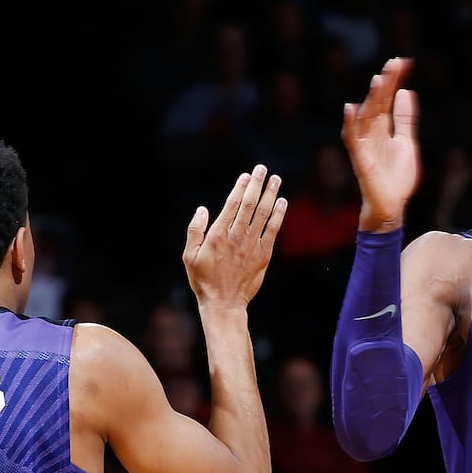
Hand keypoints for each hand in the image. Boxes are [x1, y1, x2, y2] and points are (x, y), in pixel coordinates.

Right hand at [181, 165, 286, 309]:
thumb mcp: (189, 256)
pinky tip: (282, 203)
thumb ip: (195, 231)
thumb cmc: (203, 280)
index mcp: (217, 235)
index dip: (240, 188)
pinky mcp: (263, 256)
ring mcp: (251, 246)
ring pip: (263, 215)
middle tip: (262, 169)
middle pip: (249, 205)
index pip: (232, 205)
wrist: (224, 303)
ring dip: (270, 195)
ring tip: (276, 179)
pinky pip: (272, 231)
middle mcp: (236, 237)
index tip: (246, 175)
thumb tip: (202, 209)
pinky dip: (278, 216)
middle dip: (256, 185)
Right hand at [342, 57, 420, 229]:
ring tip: (379, 79)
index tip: (403, 62)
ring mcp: (364, 145)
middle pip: (377, 103)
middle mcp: (371, 133)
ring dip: (371, 98)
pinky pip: (352, 139)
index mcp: (383, 128)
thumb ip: (405, 119)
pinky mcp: (360, 159)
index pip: (388, 98)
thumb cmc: (396, 178)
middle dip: (385, 84)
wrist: (391, 207)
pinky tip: (350, 107)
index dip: (394, 81)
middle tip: (394, 63)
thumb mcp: (407, 143)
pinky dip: (350, 123)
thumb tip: (406, 91)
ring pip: (365, 117)